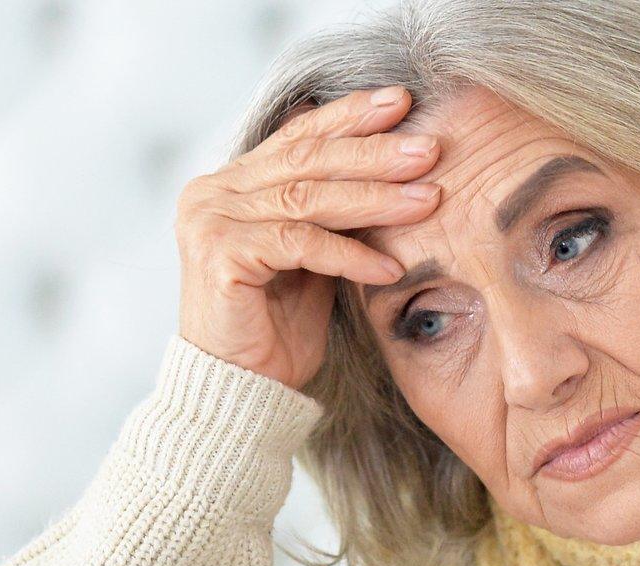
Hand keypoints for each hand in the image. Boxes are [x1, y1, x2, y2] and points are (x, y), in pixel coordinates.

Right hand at [174, 83, 441, 391]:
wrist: (239, 390)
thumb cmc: (277, 329)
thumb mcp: (312, 256)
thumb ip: (331, 209)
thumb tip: (391, 158)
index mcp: (232, 182)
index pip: (298, 135)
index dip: (351, 116)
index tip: (403, 102)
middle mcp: (212, 192)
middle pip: (307, 159)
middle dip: (374, 152)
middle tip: (429, 149)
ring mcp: (210, 221)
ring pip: (307, 198)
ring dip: (374, 199)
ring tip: (427, 201)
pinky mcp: (220, 255)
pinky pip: (300, 243)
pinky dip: (349, 253)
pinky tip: (390, 266)